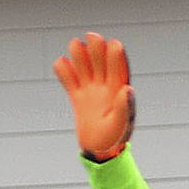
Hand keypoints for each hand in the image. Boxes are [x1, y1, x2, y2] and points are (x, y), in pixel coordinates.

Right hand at [53, 32, 134, 161]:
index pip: (118, 70)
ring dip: (80, 56)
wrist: (100, 151)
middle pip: (100, 63)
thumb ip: (124, 107)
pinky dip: (64, 72)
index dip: (116, 57)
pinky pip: (69, 81)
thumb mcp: (121, 125)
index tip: (114, 44)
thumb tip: (128, 88)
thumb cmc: (114, 138)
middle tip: (92, 37)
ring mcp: (90, 91)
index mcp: (119, 91)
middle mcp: (105, 87)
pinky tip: (61, 63)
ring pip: (84, 68)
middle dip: (97, 50)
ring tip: (75, 44)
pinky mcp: (77, 97)